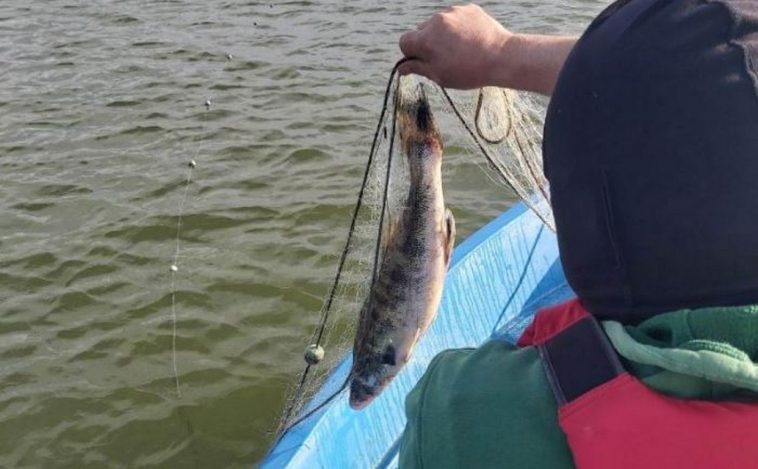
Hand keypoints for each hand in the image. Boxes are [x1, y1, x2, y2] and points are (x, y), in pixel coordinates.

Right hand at [398, 4, 512, 88]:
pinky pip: (455, 17)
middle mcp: (436, 21)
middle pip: (421, 31)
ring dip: (442, 34)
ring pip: (438, 23)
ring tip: (460, 49)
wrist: (501, 57)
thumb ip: (417, 68)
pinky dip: (458, 27)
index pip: (405, 41)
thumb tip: (401, 68)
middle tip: (444, 58)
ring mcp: (453, 12)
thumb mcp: (440, 75)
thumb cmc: (469, 71)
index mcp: (425, 39)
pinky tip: (469, 40)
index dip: (410, 53)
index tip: (422, 61)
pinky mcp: (468, 8)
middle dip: (427, 43)